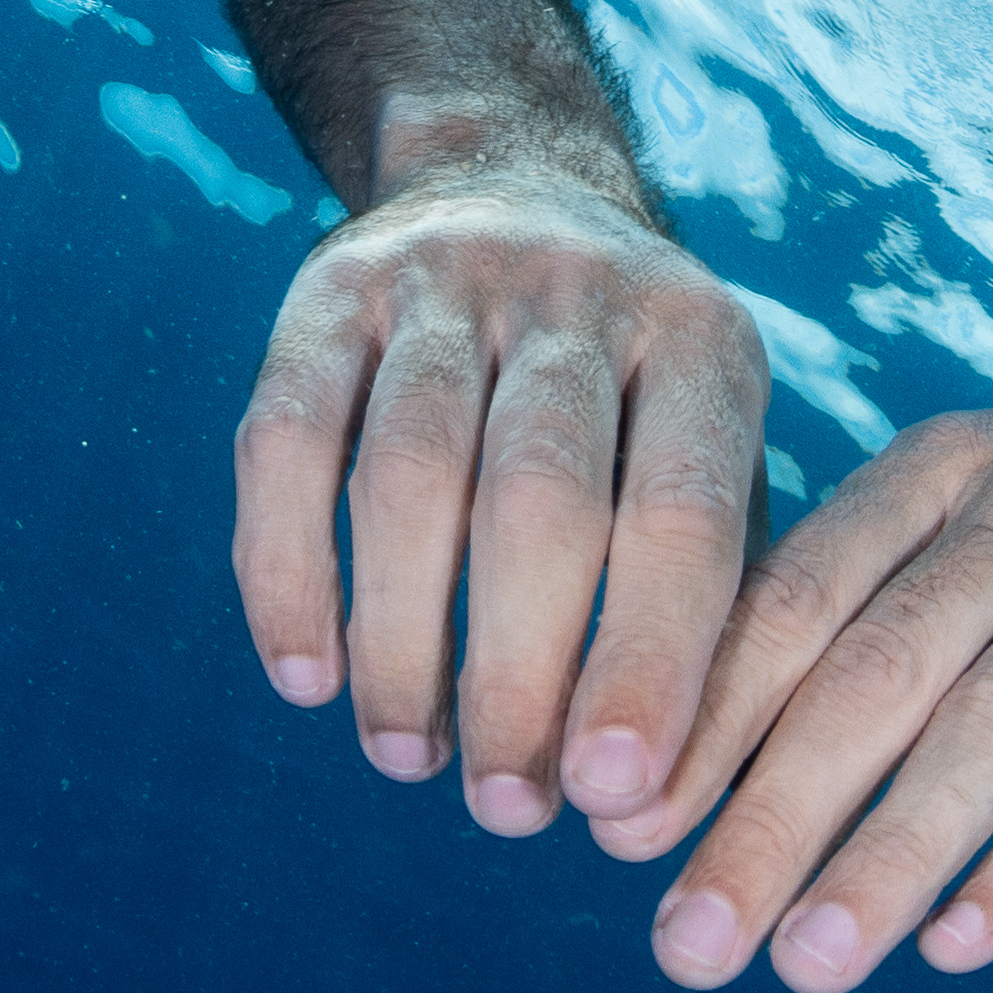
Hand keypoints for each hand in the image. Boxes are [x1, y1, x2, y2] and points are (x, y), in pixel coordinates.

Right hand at [230, 164, 768, 833]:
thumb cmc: (634, 395)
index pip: (687, 513)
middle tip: (507, 810)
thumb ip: (705, 600)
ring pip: (408, 474)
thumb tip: (647, 799)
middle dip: (519, 674)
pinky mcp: (328, 290)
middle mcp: (580, 292)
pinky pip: (286, 440)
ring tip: (409, 760)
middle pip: (541, 498)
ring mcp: (447, 279)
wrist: (512, 181)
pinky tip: (308, 678)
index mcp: (704, 341)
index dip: (651, 659)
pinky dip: (289, 571)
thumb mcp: (707, 449)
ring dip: (403, 642)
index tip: (618, 793)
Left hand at [601, 366, 992, 990]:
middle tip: (689, 944)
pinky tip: (964, 940)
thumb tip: (674, 788)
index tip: (619, 832)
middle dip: (771, 813)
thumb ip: (851, 623)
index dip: (705, 715)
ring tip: (808, 964)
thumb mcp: (964, 516)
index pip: (797, 593)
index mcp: (938, 466)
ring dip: (892, 848)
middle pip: (880, 665)